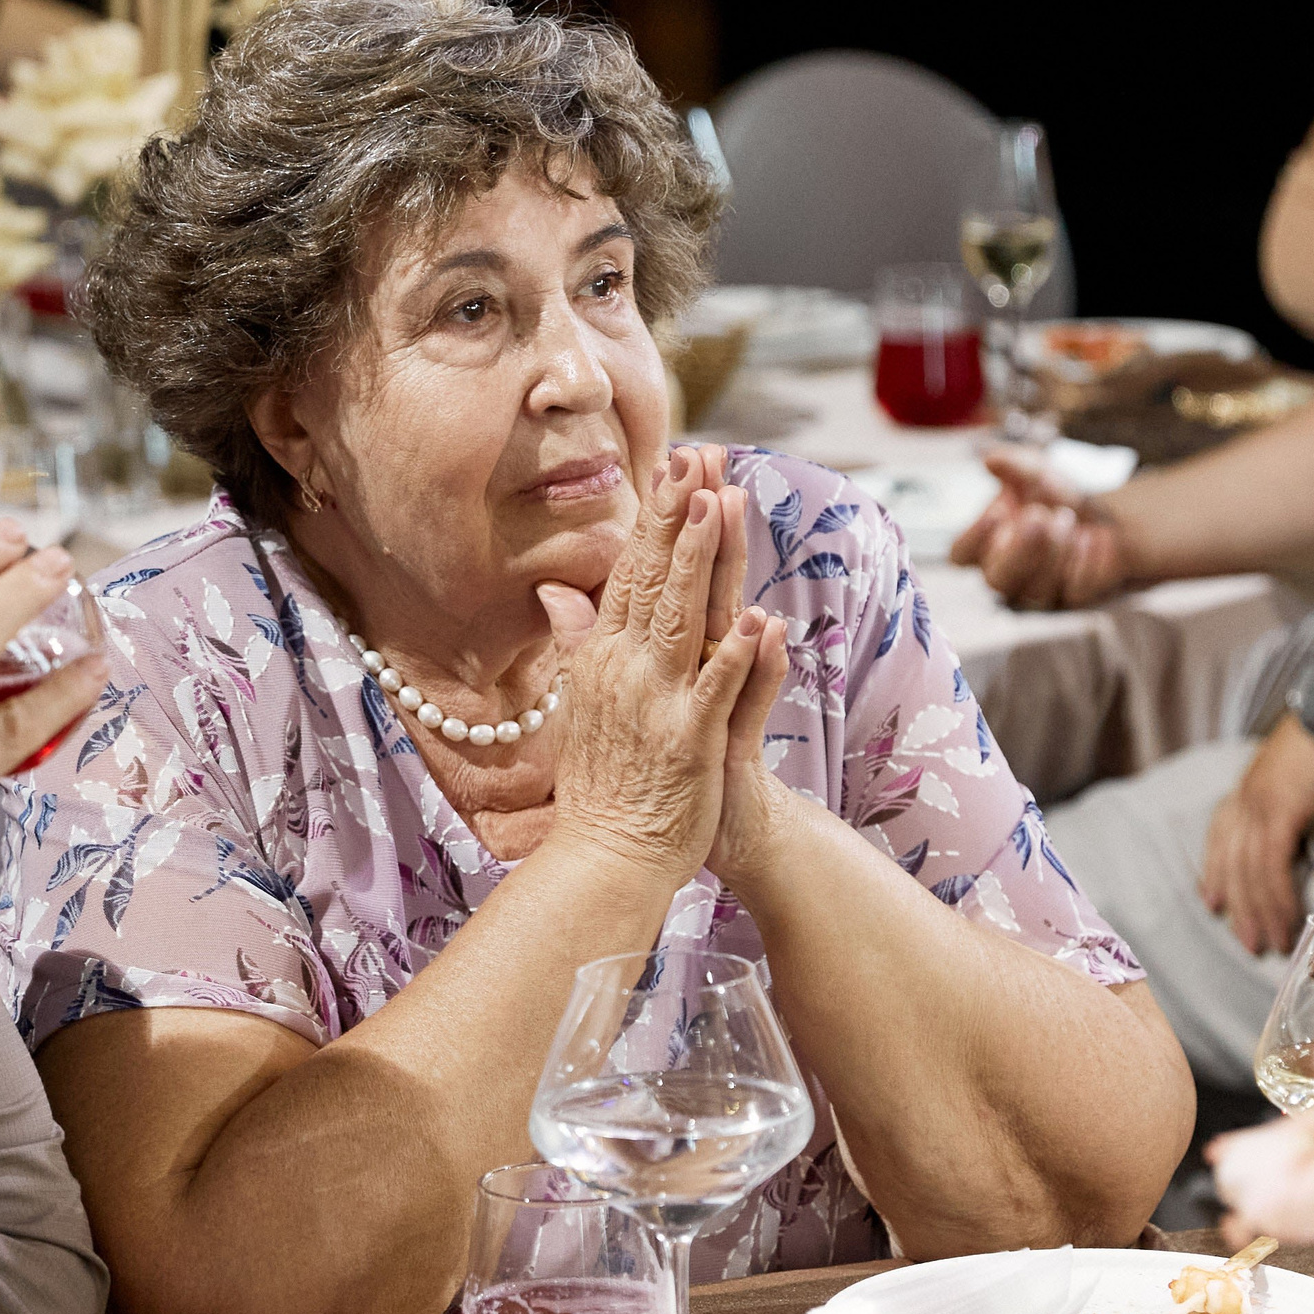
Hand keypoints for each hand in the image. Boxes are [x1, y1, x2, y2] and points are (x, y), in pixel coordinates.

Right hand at [539, 444, 784, 884]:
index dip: (655, 518)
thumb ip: (578, 640)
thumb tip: (557, 591)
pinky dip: (737, 655)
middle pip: (655, 580)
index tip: (674, 466)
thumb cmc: (604, 783)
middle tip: (696, 457)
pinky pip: (717, 690)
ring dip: (700, 561)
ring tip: (717, 505)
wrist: (607, 856)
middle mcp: (626, 670)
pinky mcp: (689, 741)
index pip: (631, 573)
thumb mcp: (582, 701)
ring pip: (684, 618)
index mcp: (605, 658)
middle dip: (677, 516)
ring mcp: (658, 703)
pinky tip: (756, 619)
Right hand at [947, 448, 1131, 609]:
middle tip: (1040, 515)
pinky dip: (1085, 561)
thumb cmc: (1058, 497)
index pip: (962, 555)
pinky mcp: (1071, 598)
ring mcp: (1038, 590)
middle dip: (1020, 548)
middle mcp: (1007, 572)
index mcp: (986, 545)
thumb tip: (991, 458)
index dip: (974, 538)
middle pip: (996, 580)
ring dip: (1054, 550)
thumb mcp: (1039, 473)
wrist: (1108, 516)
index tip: (998, 512)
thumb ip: (1015, 466)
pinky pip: (1075, 590)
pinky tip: (1093, 539)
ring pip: (1036, 589)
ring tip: (1067, 517)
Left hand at [1200, 714, 1313, 956]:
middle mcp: (1242, 798)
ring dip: (1260, 913)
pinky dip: (1278, 897)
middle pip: (1230, 863)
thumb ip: (1289, 801)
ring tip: (1271, 944)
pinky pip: (1271, 866)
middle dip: (1238, 907)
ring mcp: (1256, 805)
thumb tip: (1298, 823)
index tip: (1211, 903)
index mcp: (1244, 789)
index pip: (1219, 839)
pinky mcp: (1278, 812)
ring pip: (1248, 872)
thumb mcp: (1299, 776)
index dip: (1213, 873)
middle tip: (1248, 942)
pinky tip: (1286, 920)